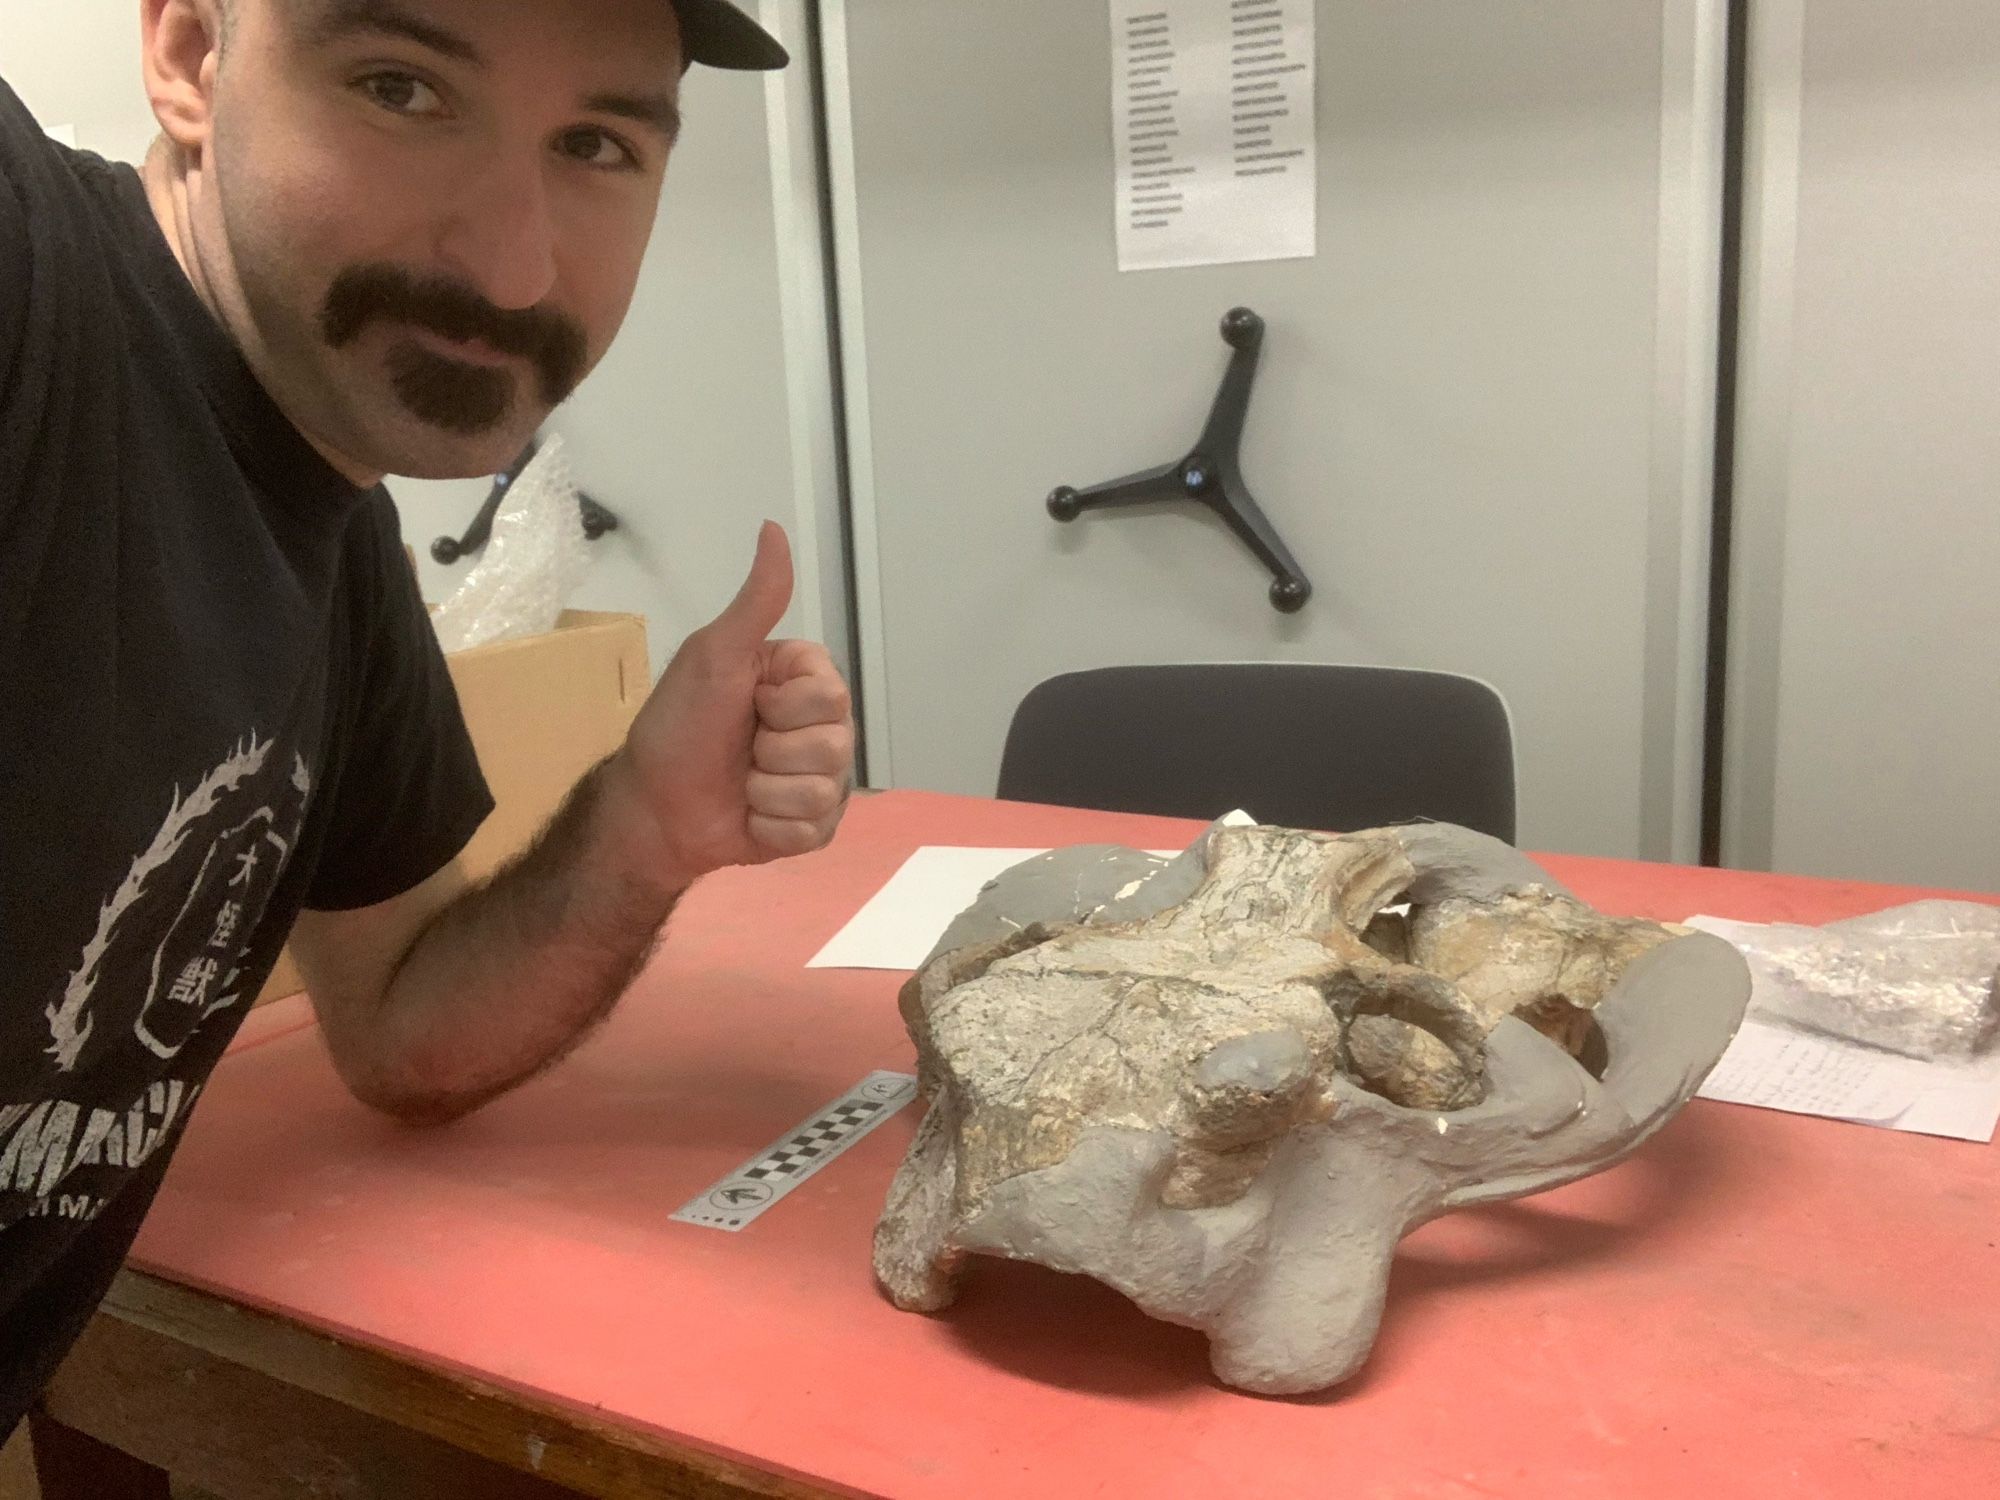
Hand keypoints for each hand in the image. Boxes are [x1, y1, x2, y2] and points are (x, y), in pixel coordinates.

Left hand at [608, 522, 854, 890]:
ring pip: (825, 790)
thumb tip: (773, 527)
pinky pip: (816, 831)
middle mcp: (823, 727)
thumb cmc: (680, 724)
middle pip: (836, 745)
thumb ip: (756, 600)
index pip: (831, 695)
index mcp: (805, 682)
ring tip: (741, 783)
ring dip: (767, 792)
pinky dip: (772, 827)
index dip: (783, 706)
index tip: (749, 702)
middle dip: (773, 752)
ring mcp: (823, 779)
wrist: (654, 806)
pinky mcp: (814, 827)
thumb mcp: (714, 655)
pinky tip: (750, 816)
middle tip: (742, 746)